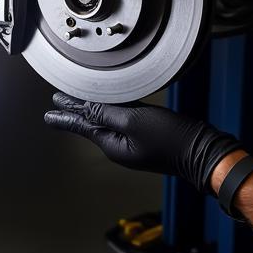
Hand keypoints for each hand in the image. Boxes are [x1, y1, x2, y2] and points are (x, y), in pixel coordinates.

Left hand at [43, 92, 241, 190]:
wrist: (203, 153)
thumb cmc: (171, 140)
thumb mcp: (134, 122)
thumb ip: (107, 114)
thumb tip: (84, 110)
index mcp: (112, 145)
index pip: (82, 126)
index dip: (65, 116)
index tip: (49, 112)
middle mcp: (120, 146)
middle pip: (91, 123)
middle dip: (74, 111)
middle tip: (57, 101)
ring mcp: (134, 142)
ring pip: (107, 120)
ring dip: (92, 109)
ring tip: (77, 100)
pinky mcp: (148, 135)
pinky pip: (124, 119)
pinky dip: (113, 109)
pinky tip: (111, 102)